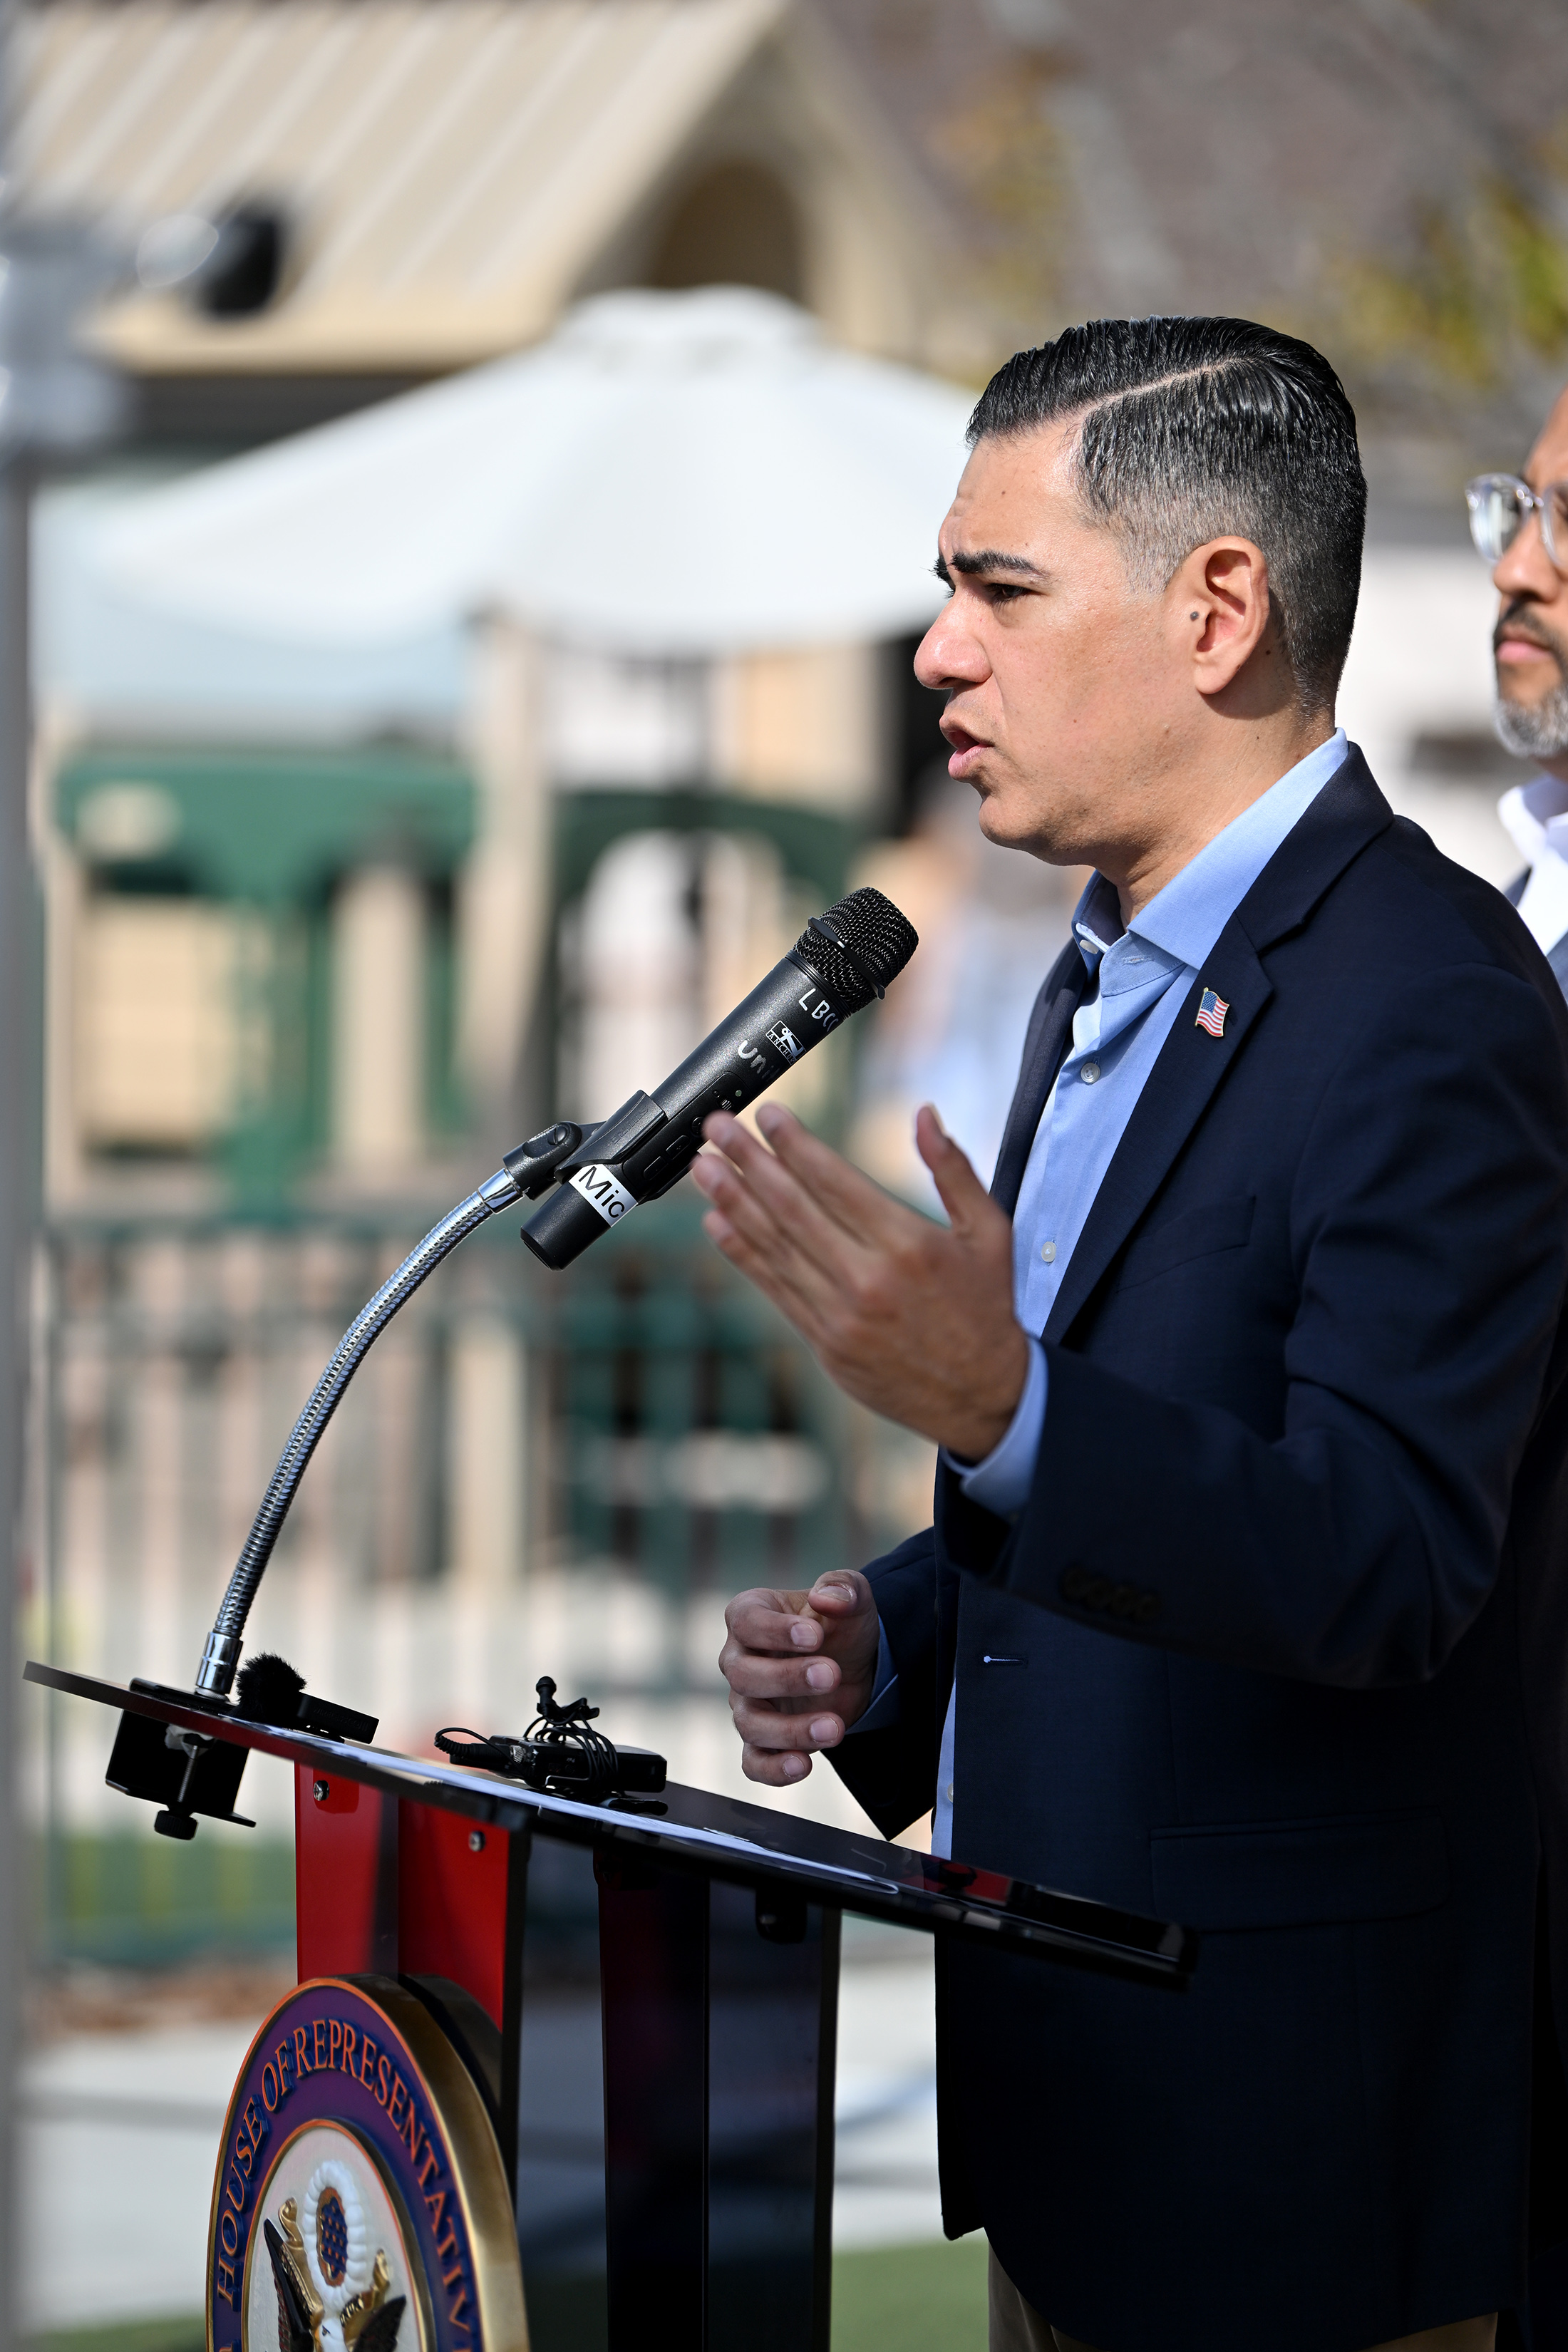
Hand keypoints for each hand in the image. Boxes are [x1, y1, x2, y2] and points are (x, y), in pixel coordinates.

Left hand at [690, 1102, 1027, 1459]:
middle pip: (793, 1208)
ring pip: (775, 1248)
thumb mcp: (990, 1233)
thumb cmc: (985, 1307)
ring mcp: (842, 1315)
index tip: (768, 1114)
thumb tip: (924, 1115)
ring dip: (733, 1202)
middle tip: (715, 1128)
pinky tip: (717, 1223)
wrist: (982, 1397)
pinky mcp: (825, 1343)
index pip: (836, 1182)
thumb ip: (955, 1170)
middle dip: (749, 1162)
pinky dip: (742, 1255)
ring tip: (702, 1168)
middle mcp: (869, 1278)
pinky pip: (775, 1289)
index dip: (795, 1145)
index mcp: (909, 1244)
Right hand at [719, 1571, 881, 1783]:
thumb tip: (828, 1599)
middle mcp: (740, 1660)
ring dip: (790, 1729)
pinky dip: (774, 1769)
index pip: (745, 1622)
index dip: (776, 1631)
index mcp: (750, 1616)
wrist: (853, 1665)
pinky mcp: (763, 1741)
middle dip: (786, 1678)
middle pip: (742, 1674)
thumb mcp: (851, 1597)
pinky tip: (804, 1766)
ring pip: (749, 1723)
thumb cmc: (839, 1625)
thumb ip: (842, 1587)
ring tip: (834, 1727)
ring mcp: (748, 1703)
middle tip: (831, 1674)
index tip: (815, 1635)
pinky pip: (753, 1762)